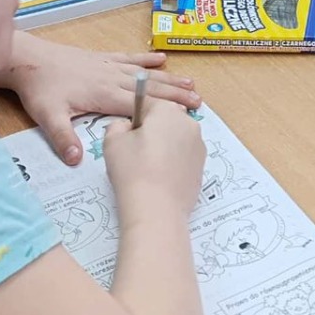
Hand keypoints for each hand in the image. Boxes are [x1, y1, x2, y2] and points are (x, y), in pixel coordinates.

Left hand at [0, 33, 199, 165]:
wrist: (27, 59)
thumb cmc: (39, 89)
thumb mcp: (48, 116)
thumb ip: (63, 138)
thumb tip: (77, 161)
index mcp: (104, 95)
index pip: (140, 105)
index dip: (165, 110)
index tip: (188, 113)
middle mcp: (111, 78)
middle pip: (149, 88)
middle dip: (175, 94)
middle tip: (198, 99)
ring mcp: (107, 66)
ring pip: (144, 73)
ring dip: (167, 78)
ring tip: (190, 81)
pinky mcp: (100, 59)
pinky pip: (129, 58)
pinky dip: (145, 59)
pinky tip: (159, 58)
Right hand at [103, 99, 205, 225]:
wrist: (157, 210)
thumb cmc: (133, 170)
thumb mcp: (112, 140)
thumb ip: (117, 125)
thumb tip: (128, 127)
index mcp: (167, 110)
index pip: (146, 104)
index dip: (133, 120)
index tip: (126, 139)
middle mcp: (188, 123)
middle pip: (164, 120)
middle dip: (150, 132)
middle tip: (135, 154)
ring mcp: (199, 146)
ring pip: (175, 139)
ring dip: (163, 147)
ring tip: (148, 169)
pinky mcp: (202, 167)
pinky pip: (183, 157)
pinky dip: (172, 163)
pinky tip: (161, 179)